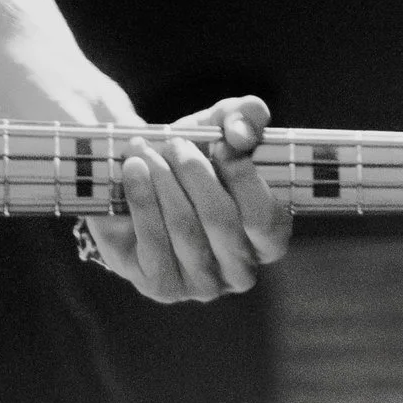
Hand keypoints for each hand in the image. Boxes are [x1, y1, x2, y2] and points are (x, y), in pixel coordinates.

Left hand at [80, 98, 290, 305]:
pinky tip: (133, 170)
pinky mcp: (162, 286)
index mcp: (268, 239)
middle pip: (221, 221)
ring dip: (163, 181)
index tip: (220, 142)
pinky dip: (141, 198)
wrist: (138, 181)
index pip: (265, 218)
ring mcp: (202, 285)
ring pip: (185, 229)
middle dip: (194, 173)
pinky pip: (152, 243)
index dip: (244, 177)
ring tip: (146, 151)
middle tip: (175, 144)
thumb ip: (244, 117)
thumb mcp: (220, 128)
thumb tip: (241, 132)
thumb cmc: (192, 160)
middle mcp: (241, 270)